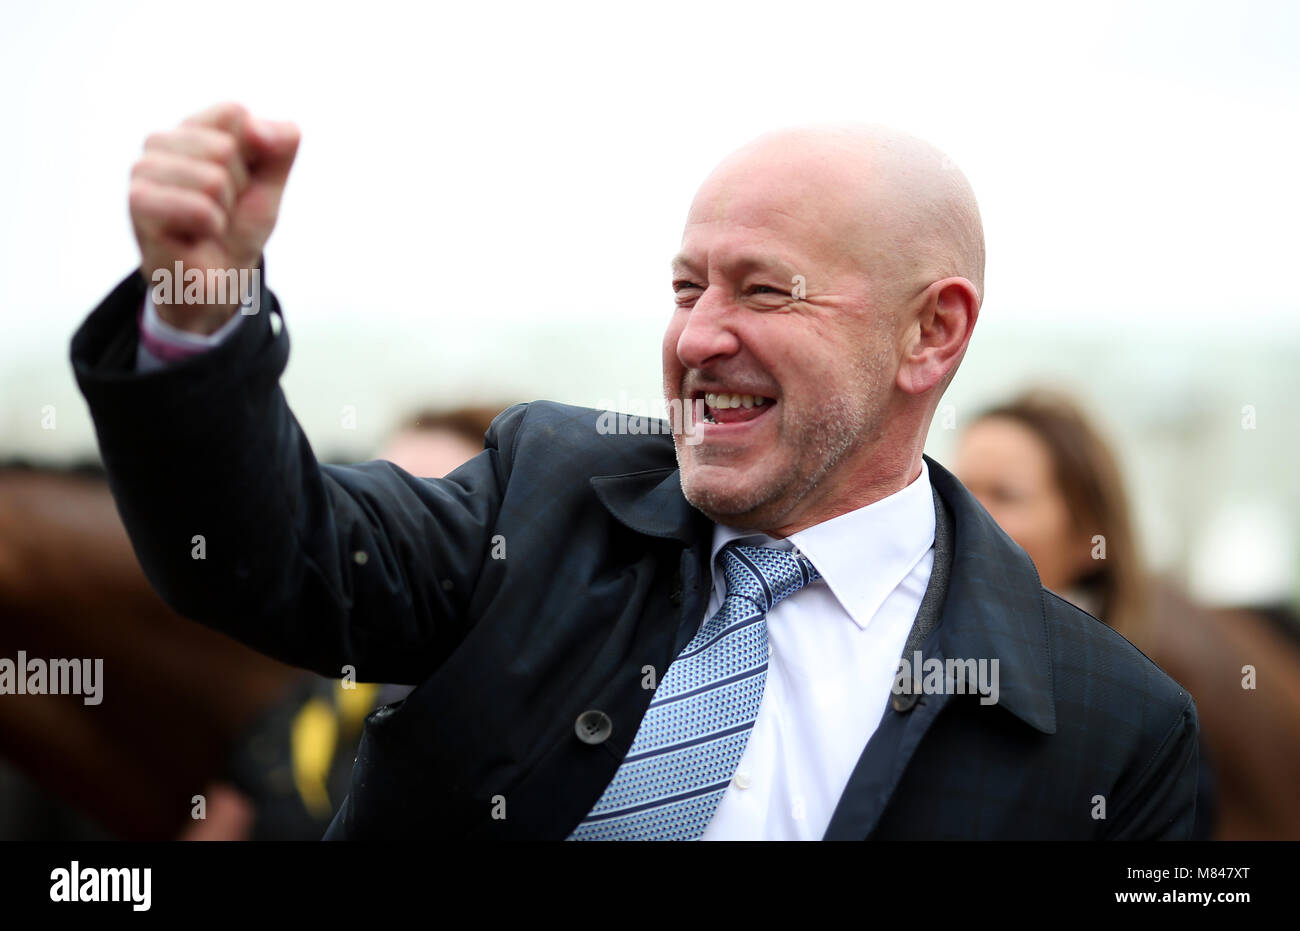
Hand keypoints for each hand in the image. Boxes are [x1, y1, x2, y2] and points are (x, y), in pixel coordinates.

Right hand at [129, 102, 299, 333]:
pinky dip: (211, 227)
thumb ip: (278, 148)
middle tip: (221, 210)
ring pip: (214, 179)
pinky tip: (194, 236)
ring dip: (223, 211)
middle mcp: (160, 142)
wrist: (217, 280)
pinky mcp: (139, 202)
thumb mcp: (270, 185)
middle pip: (226, 148)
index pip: (234, 113)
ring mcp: (143, 170)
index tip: (240, 184)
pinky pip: (201, 208)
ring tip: (207, 224)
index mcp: (191, 128)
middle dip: (238, 188)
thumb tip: (257, 124)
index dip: (254, 156)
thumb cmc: (237, 228)